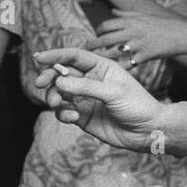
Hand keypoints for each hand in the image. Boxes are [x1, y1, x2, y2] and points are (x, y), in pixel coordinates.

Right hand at [32, 47, 169, 151]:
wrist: (147, 131)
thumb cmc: (138, 106)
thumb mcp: (114, 92)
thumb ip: (86, 87)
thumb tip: (59, 82)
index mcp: (101, 68)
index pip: (74, 56)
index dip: (55, 55)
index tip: (38, 58)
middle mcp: (91, 81)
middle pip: (61, 74)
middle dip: (49, 77)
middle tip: (40, 84)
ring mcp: (85, 99)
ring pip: (58, 93)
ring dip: (53, 97)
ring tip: (58, 103)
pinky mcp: (82, 116)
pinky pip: (63, 112)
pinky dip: (62, 113)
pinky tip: (72, 117)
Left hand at [87, 11, 186, 66]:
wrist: (183, 35)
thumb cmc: (165, 25)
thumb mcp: (145, 15)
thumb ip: (127, 13)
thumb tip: (112, 10)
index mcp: (131, 21)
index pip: (106, 25)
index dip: (98, 31)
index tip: (96, 36)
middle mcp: (131, 31)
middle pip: (104, 39)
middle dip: (93, 45)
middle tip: (87, 50)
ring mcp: (137, 44)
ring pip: (112, 52)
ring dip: (102, 57)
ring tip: (96, 61)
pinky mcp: (144, 56)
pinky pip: (128, 63)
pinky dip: (120, 67)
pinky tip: (114, 71)